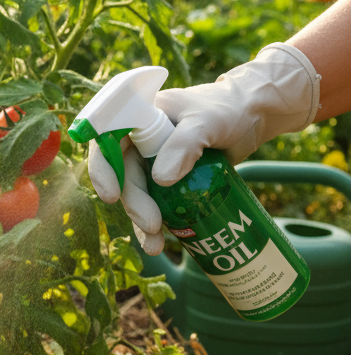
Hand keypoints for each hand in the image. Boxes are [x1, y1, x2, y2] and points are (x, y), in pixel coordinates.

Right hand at [87, 42, 319, 256]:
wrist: (252, 118)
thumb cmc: (228, 109)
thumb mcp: (207, 121)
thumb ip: (184, 144)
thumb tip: (160, 179)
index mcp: (139, 119)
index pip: (107, 141)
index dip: (103, 169)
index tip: (112, 195)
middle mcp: (139, 143)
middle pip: (124, 177)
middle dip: (134, 204)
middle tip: (151, 224)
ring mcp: (152, 164)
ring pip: (138, 196)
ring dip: (142, 222)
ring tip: (155, 245)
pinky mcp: (167, 182)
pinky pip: (155, 206)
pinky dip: (157, 226)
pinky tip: (160, 243)